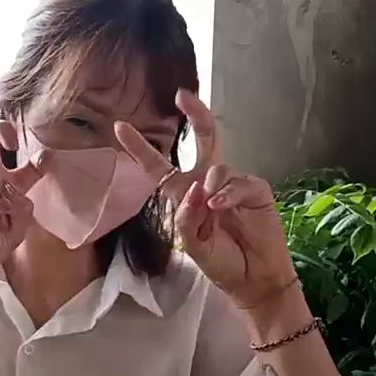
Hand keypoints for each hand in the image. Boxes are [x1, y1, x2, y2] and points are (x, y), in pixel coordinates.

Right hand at [0, 120, 43, 285]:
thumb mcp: (15, 234)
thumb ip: (22, 213)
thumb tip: (19, 194)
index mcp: (7, 188)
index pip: (25, 167)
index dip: (38, 160)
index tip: (48, 160)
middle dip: (1, 130)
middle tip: (12, 141)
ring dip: (0, 191)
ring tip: (1, 214)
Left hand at [114, 89, 296, 307]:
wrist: (252, 279)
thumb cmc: (221, 263)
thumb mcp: (192, 245)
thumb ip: (187, 217)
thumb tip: (197, 186)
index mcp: (185, 195)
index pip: (159, 167)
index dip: (140, 148)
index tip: (119, 126)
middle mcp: (208, 184)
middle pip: (202, 140)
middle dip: (195, 115)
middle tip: (182, 96)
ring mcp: (233, 185)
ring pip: (217, 167)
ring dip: (211, 184)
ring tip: (213, 210)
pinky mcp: (256, 189)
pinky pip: (239, 180)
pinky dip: (228, 191)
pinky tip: (221, 204)